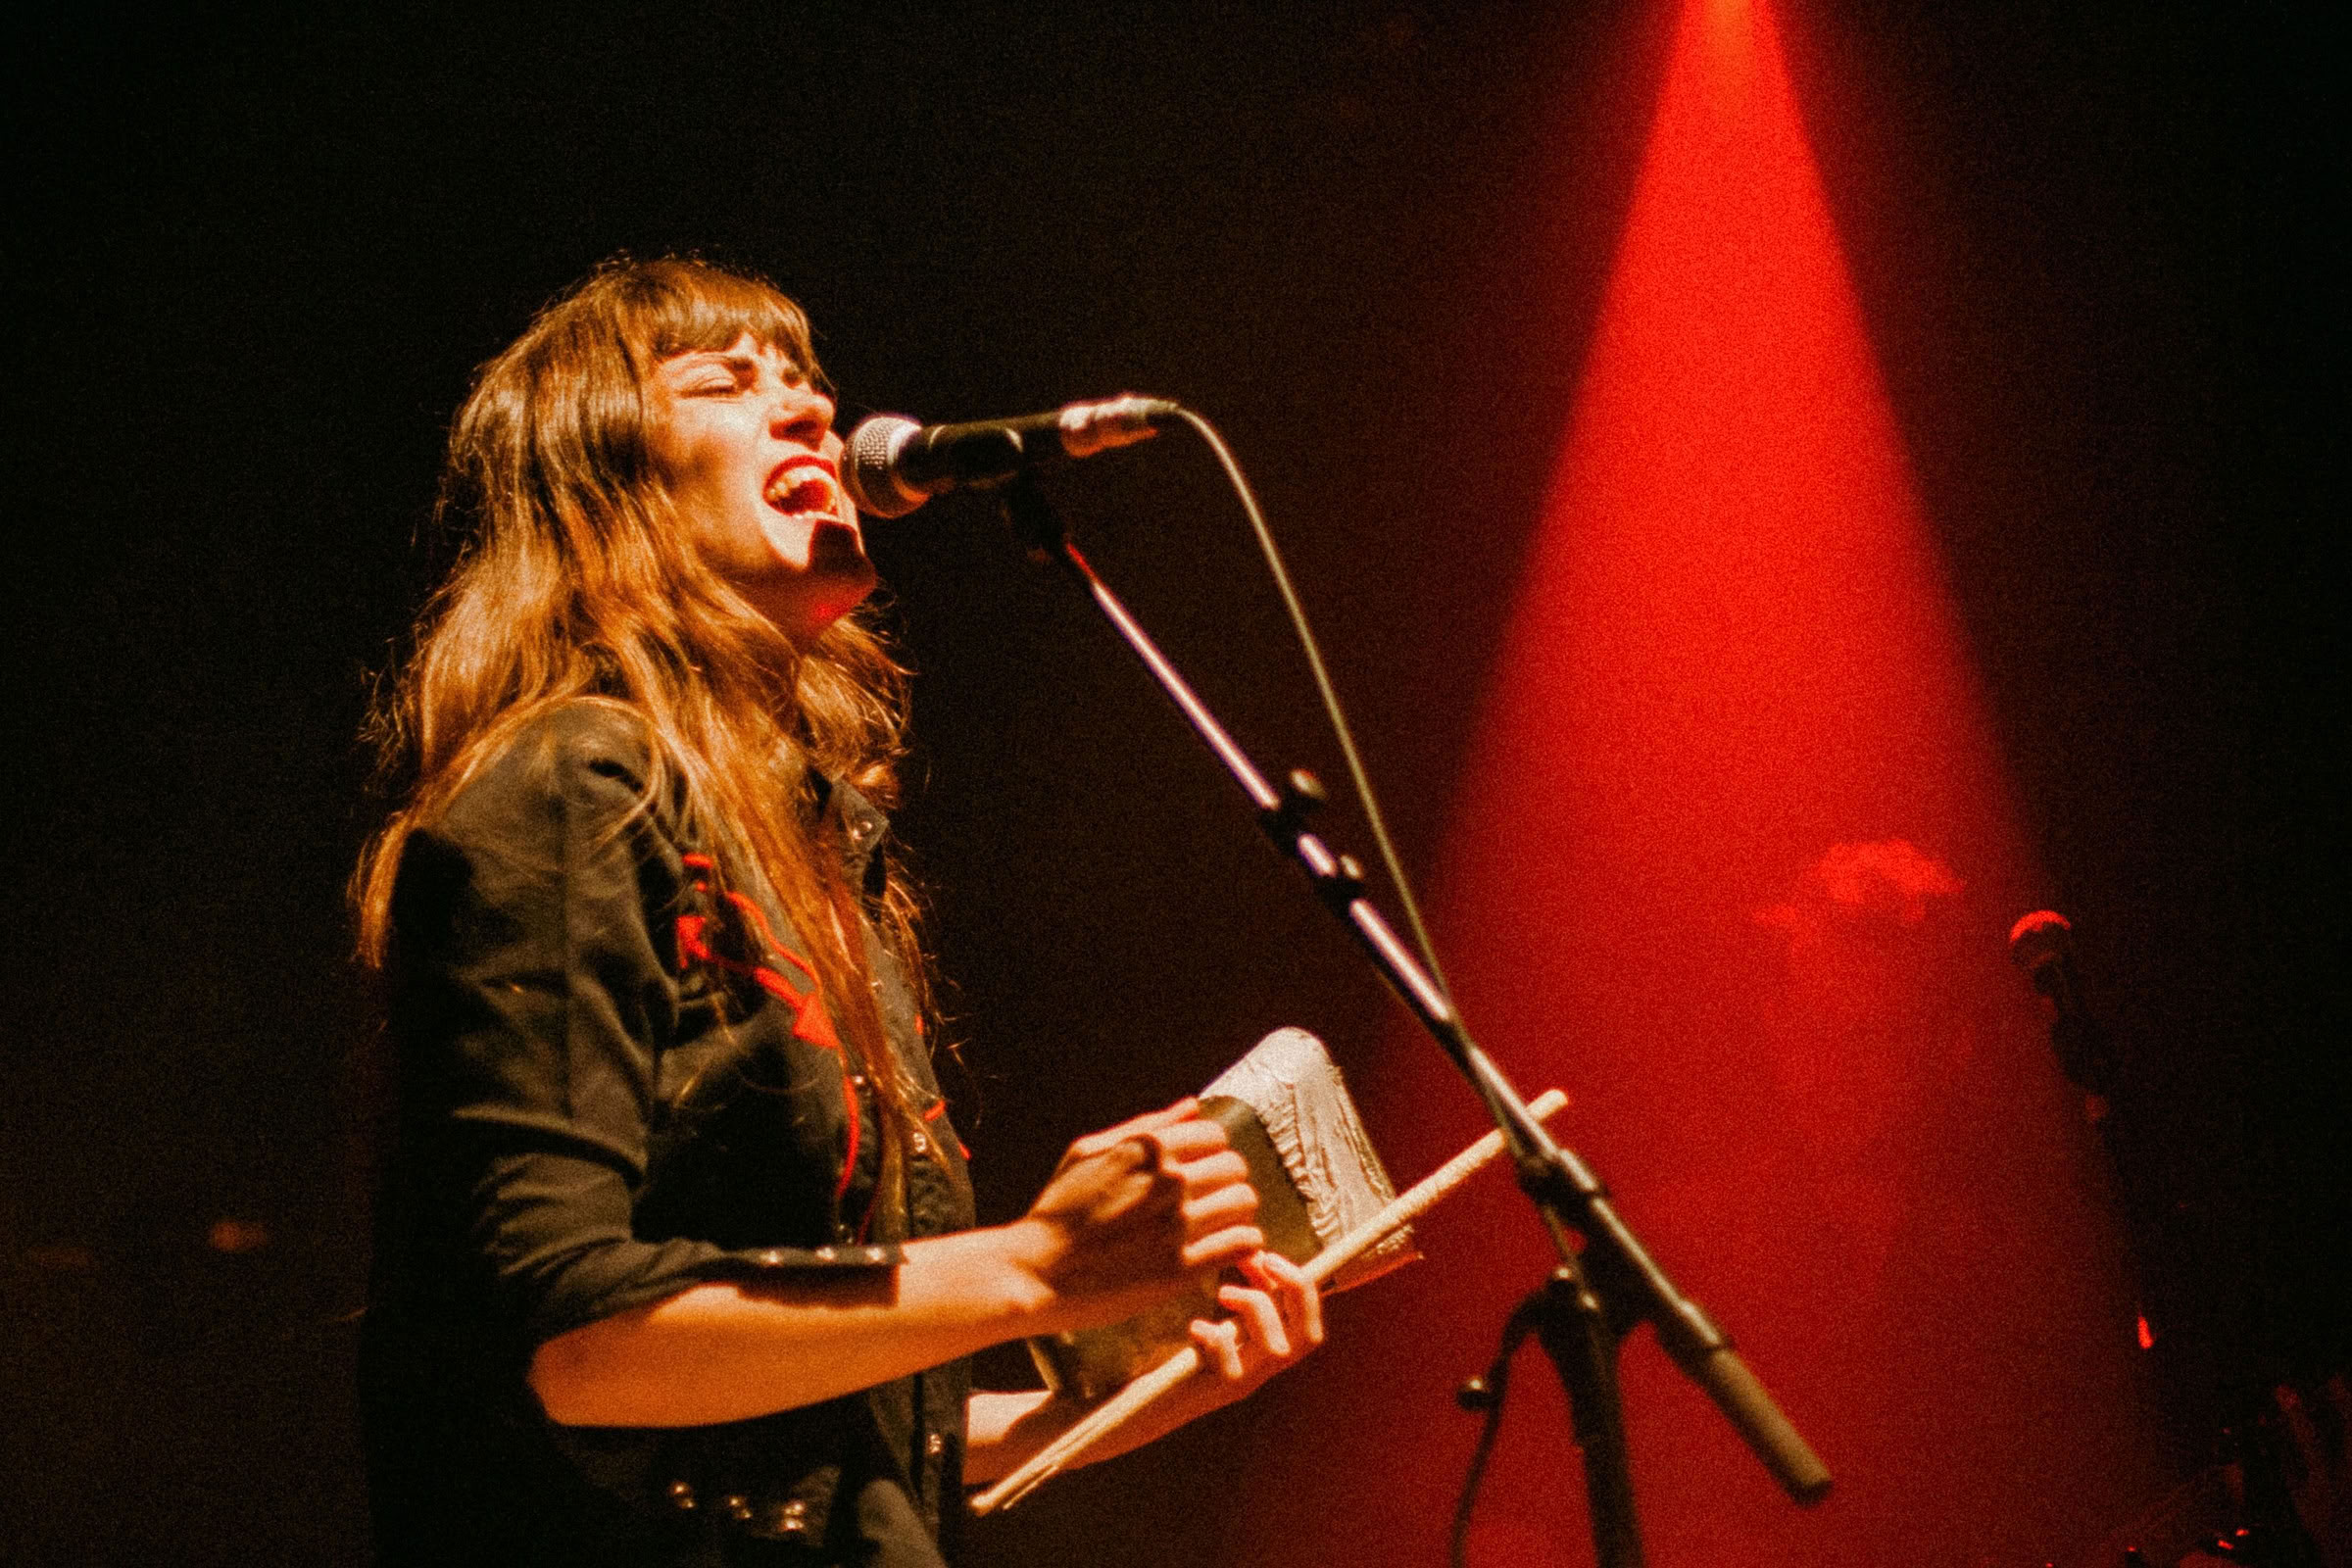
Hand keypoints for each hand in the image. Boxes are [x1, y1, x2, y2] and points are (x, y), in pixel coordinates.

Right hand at [1011, 1098, 1263, 1330]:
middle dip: (1227, 1180)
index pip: (1215, 1137)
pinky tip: (1227, 1249)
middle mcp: (1169, 1182)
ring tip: (1221, 1223)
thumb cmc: (1057, 1209)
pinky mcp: (1181, 1269)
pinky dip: (1244, 1245)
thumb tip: (1190, 1106)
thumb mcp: (1086, 1152)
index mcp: (1148, 1149)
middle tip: (1213, 1198)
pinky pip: (1242, 1244)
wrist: (1036, 1272)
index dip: (1212, 1152)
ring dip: (1238, 1211)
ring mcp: (1177, 1225)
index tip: (1201, 1170)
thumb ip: (1143, 1126)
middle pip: (1235, 1167)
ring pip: (1245, 1202)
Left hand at [1187, 1251, 1323, 1404]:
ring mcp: (1246, 1383)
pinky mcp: (1218, 1392)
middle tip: (1265, 1260)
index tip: (1269, 1257)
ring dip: (1256, 1306)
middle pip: (1310, 1337)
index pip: (1312, 1322)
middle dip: (1296, 1289)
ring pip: (1276, 1349)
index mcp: (1273, 1348)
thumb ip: (1248, 1286)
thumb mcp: (1226, 1314)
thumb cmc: (1190, 1350)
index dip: (1303, 1285)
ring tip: (1224, 1292)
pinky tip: (1197, 1327)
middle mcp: (1266, 1368)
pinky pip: (1233, 1368)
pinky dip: (1219, 1339)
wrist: (1154, 1401)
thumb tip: (1256, 1252)